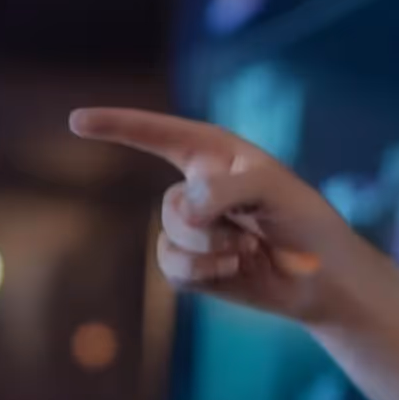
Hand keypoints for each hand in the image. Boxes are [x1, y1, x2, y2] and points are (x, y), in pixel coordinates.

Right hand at [68, 107, 359, 322]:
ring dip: (211, 249)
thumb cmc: (305, 221)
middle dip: (211, 222)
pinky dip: (204, 271)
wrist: (322, 277)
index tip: (76, 121)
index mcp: (215, 154)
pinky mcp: (193, 265)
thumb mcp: (272, 188)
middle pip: (173, 204)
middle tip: (252, 229)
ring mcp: (192, 229)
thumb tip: (182, 214)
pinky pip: (172, 267)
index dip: (117, 125)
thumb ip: (224, 189)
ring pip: (171, 237)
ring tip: (248, 251)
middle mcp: (198, 188)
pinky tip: (235, 270)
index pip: (158, 134)